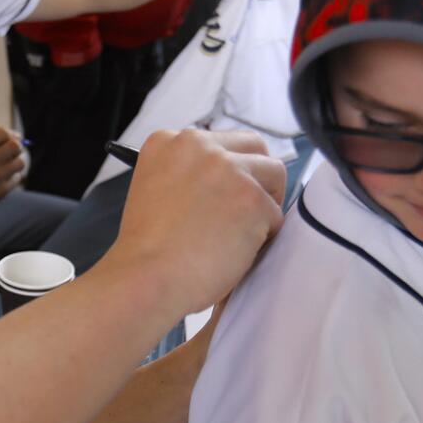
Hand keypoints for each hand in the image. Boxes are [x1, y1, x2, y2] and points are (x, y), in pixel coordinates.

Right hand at [0, 127, 26, 209]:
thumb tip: (17, 137)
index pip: (1, 133)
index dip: (10, 133)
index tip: (12, 138)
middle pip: (15, 146)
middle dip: (17, 146)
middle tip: (14, 150)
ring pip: (20, 162)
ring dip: (16, 161)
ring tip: (8, 164)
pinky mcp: (0, 191)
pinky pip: (17, 177)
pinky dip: (13, 175)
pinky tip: (3, 177)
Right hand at [111, 129, 284, 315]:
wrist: (146, 280)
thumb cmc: (148, 253)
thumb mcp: (155, 192)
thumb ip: (187, 177)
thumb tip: (225, 183)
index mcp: (169, 142)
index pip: (219, 142)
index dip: (230, 169)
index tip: (225, 194)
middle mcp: (199, 145)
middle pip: (253, 146)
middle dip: (258, 176)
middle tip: (249, 210)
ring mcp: (229, 169)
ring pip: (273, 175)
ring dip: (264, 205)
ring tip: (240, 235)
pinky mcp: (252, 198)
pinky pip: (276, 215)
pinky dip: (262, 238)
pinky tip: (236, 253)